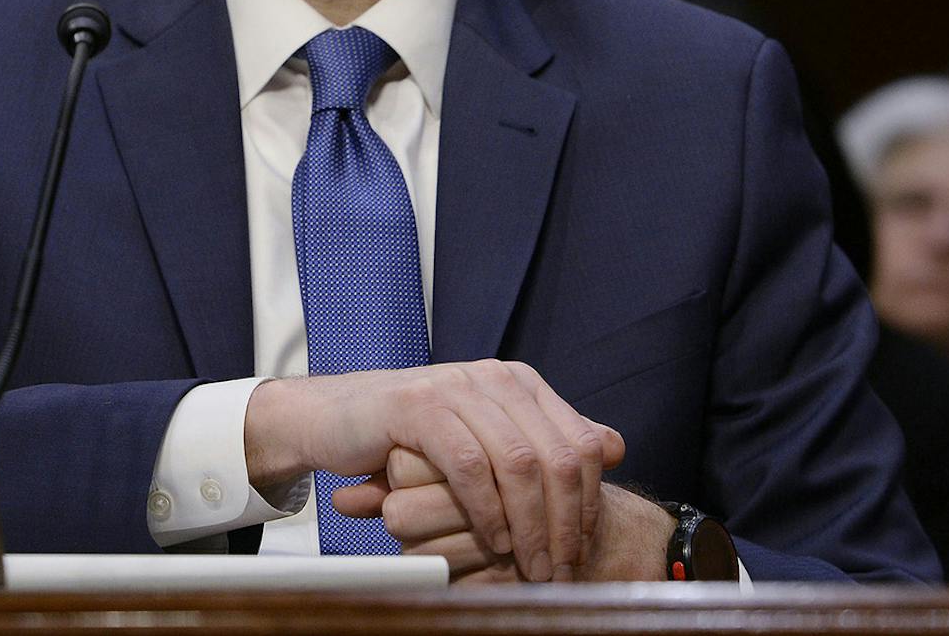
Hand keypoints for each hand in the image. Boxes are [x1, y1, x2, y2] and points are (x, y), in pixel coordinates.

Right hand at [244, 361, 623, 581]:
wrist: (333, 419)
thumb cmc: (412, 438)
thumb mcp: (486, 438)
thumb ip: (545, 441)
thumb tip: (615, 447)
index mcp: (520, 383)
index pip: (582, 443)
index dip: (590, 502)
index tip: (583, 549)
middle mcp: (495, 378)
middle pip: (558, 457)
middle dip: (566, 524)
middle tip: (561, 570)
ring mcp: (458, 388)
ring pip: (519, 464)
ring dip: (531, 526)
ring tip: (529, 566)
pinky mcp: (419, 408)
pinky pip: (470, 467)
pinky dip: (487, 512)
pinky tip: (492, 541)